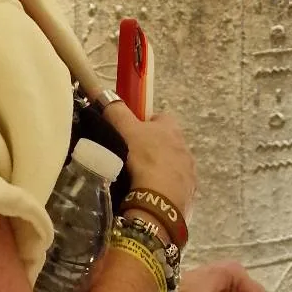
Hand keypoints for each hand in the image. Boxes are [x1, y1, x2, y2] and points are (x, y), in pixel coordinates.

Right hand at [98, 98, 196, 222]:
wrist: (160, 199)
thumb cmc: (144, 158)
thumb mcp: (126, 130)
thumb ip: (115, 110)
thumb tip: (102, 92)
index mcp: (172, 128)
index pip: (160, 117)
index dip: (145, 123)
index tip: (131, 134)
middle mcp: (185, 147)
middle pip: (167, 141)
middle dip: (153, 147)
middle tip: (132, 157)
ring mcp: (189, 172)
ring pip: (172, 164)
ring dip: (160, 168)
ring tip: (139, 178)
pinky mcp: (189, 192)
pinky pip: (175, 186)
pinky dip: (164, 188)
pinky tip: (150, 193)